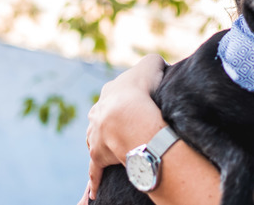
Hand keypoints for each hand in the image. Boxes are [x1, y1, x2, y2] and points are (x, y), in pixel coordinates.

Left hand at [79, 53, 167, 203]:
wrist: (129, 114)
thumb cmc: (143, 89)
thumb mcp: (151, 64)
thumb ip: (154, 62)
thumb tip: (159, 64)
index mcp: (110, 92)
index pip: (114, 96)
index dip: (125, 99)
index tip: (134, 104)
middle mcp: (98, 113)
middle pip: (101, 118)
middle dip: (108, 122)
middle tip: (121, 128)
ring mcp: (96, 135)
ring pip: (94, 141)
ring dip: (100, 145)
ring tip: (110, 150)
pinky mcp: (98, 157)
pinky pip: (95, 172)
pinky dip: (95, 181)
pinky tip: (96, 192)